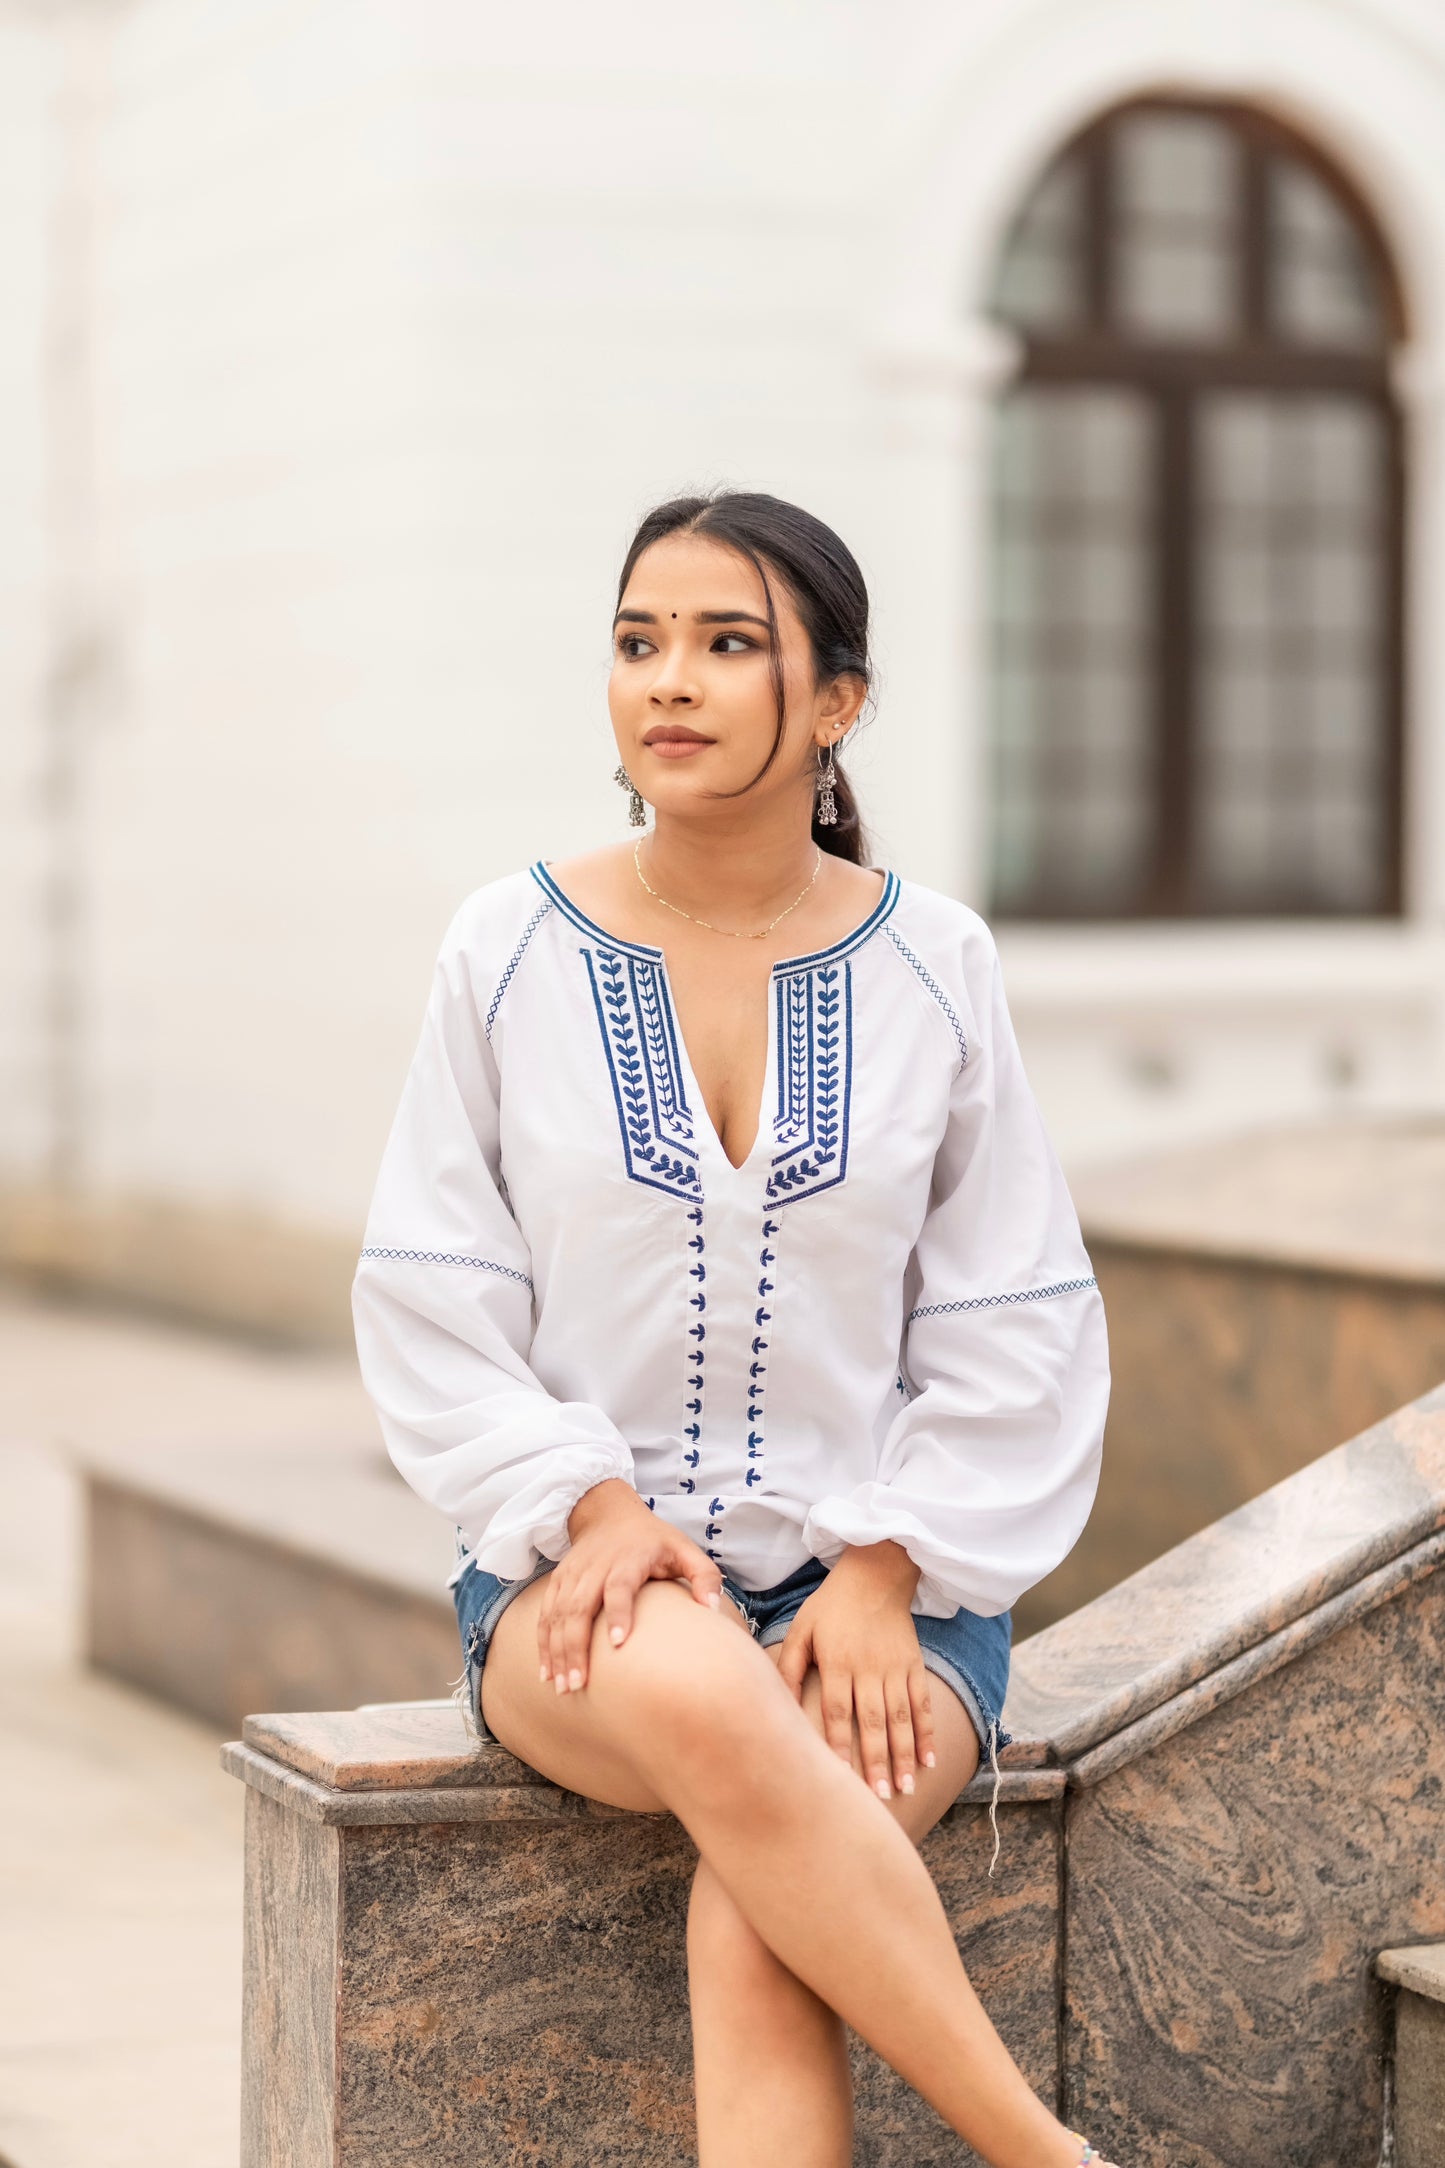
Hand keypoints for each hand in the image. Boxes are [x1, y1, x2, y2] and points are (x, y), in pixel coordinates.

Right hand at [538, 1478, 722, 1695]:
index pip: (619, 1585)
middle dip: (576, 1647)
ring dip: (557, 1652)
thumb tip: (712, 1609)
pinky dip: (544, 1643)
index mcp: (629, 1558)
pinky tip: (547, 1672)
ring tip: (563, 1688)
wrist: (608, 1513)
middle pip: (580, 1607)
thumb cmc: (653, 1539)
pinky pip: (546, 1614)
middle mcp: (595, 1566)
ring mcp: (573, 1574)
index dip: (618, 1612)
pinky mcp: (558, 1582)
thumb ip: (704, 1576)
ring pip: (558, 1614)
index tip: (619, 1644)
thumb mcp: (684, 1549)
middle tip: (579, 1684)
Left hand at [775, 1542, 934, 1800]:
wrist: (875, 1573)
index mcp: (837, 1660)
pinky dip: (927, 1732)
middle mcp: (868, 1666)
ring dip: (904, 1755)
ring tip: (905, 1787)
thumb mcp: (801, 1629)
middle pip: (873, 1721)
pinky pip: (922, 1703)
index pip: (838, 1710)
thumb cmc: (831, 1605)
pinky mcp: (914, 1664)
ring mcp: (895, 1666)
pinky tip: (929, 1760)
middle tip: (881, 1796)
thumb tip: (777, 1704)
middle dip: (877, 1761)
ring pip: (901, 1718)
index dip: (840, 1744)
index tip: (839, 1778)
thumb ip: (789, 1666)